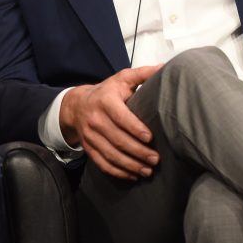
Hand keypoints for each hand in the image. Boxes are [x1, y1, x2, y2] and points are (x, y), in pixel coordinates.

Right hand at [59, 64, 163, 179]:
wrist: (77, 105)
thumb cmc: (107, 91)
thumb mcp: (123, 78)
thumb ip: (143, 73)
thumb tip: (166, 67)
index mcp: (105, 101)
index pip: (121, 117)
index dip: (135, 129)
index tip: (151, 137)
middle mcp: (95, 120)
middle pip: (117, 139)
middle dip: (138, 151)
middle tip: (156, 159)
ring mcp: (90, 136)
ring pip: (110, 154)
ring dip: (129, 165)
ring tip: (148, 170)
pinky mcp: (88, 147)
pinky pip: (101, 163)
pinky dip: (117, 172)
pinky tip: (132, 175)